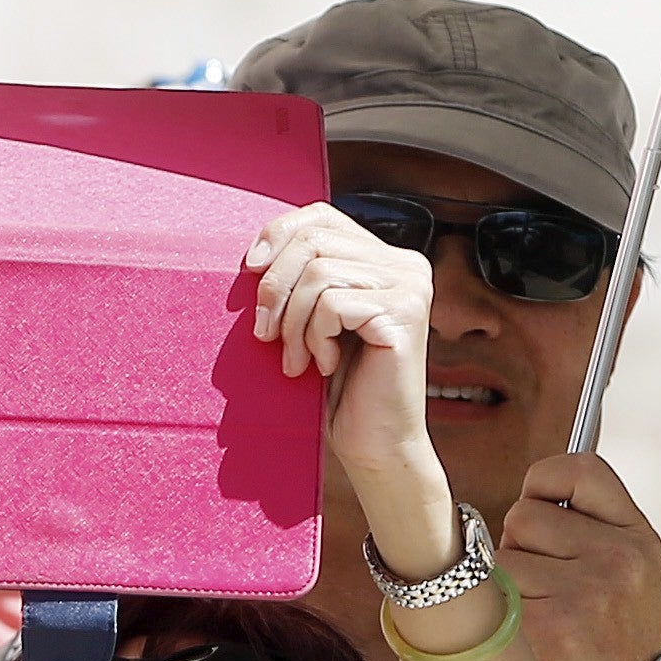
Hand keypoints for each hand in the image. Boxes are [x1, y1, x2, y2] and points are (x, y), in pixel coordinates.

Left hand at [247, 203, 449, 566]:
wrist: (375, 443)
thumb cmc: (342, 385)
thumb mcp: (317, 318)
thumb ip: (307, 276)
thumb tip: (260, 248)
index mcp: (388, 258)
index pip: (323, 216)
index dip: (279, 234)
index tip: (249, 269)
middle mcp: (407, 266)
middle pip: (315, 241)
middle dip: (276, 286)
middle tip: (264, 333)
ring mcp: (410, 288)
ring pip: (319, 273)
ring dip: (293, 321)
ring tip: (296, 358)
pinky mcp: (404, 314)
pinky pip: (332, 305)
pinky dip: (315, 337)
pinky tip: (326, 364)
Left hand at [501, 454, 660, 660]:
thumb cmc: (610, 638)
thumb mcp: (628, 572)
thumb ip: (588, 524)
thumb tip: (526, 489)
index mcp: (639, 540)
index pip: (578, 471)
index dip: (546, 484)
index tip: (543, 507)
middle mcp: (617, 563)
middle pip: (523, 515)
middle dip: (522, 547)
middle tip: (547, 590)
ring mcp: (581, 599)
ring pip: (498, 558)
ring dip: (504, 586)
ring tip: (537, 619)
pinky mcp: (543, 635)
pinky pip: (486, 600)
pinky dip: (492, 620)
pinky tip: (522, 643)